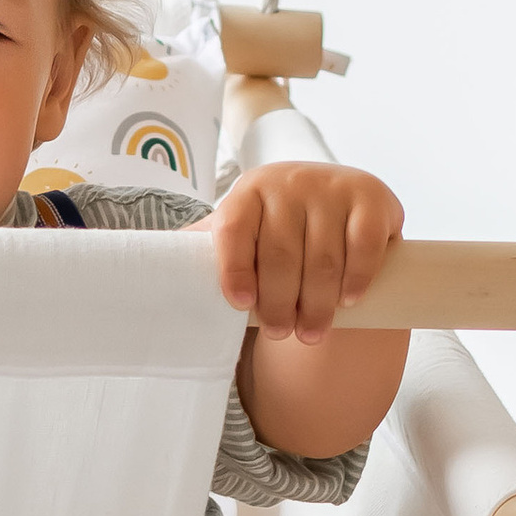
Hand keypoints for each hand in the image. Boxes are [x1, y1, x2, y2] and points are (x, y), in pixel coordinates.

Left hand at [210, 162, 403, 343]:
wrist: (330, 194)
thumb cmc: (274, 226)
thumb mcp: (240, 229)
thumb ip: (202, 248)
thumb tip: (144, 273)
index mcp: (248, 192)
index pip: (233, 230)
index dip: (233, 269)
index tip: (239, 306)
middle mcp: (288, 182)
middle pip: (282, 254)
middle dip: (280, 303)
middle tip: (281, 332)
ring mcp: (331, 187)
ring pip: (324, 257)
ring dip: (318, 303)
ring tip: (311, 332)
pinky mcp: (370, 197)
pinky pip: (364, 244)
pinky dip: (357, 277)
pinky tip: (348, 300)